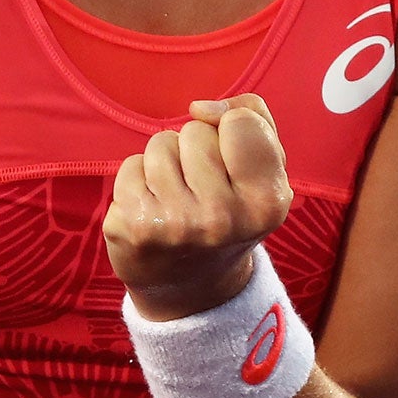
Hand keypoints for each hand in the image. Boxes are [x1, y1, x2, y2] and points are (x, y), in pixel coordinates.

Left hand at [103, 94, 293, 321]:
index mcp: (267, 202)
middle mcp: (223, 217)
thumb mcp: (266, 172)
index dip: (232, 131)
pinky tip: (152, 211)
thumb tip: (199, 108)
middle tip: (202, 189)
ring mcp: (175, 224)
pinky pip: (130, 166)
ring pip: (160, 144)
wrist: (192, 290)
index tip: (231, 161)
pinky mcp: (133, 227)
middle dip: (196, 150)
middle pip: (195, 131)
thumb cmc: (231, 211)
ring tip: (177, 198)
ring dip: (166, 163)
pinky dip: (138, 181)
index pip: (242, 122)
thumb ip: (253, 119)